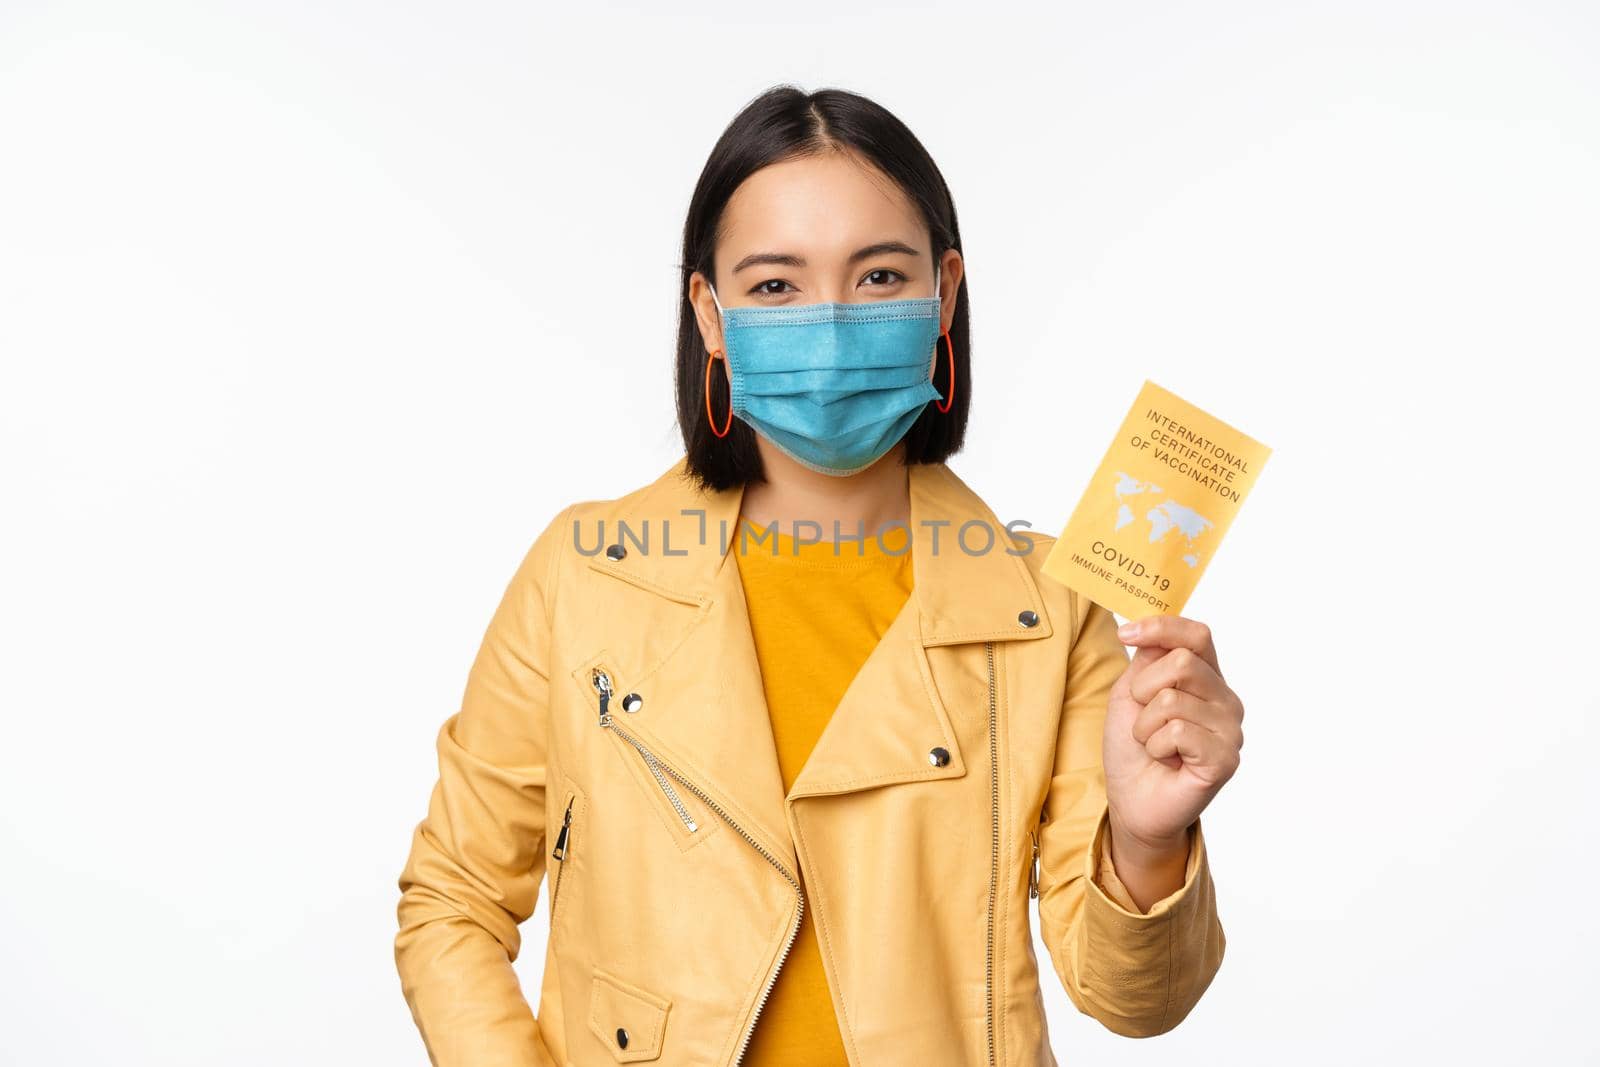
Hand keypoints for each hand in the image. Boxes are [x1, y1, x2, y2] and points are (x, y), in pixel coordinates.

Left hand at [1102, 614, 1243, 864]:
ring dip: (1145, 725)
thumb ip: (1146, 659)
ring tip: (1154, 745)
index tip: (1125, 634)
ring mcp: (1230, 729)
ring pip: (1173, 700)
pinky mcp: (1225, 758)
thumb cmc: (1132, 747)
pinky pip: (1178, 731)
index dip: (1161, 627)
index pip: (1196, 635)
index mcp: (1207, 678)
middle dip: (1144, 689)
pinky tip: (1166, 761)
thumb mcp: (1130, 693)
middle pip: (1182, 662)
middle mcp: (1226, 699)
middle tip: (1142, 718)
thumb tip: (1148, 626)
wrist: (1132, 800)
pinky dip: (1156, 745)